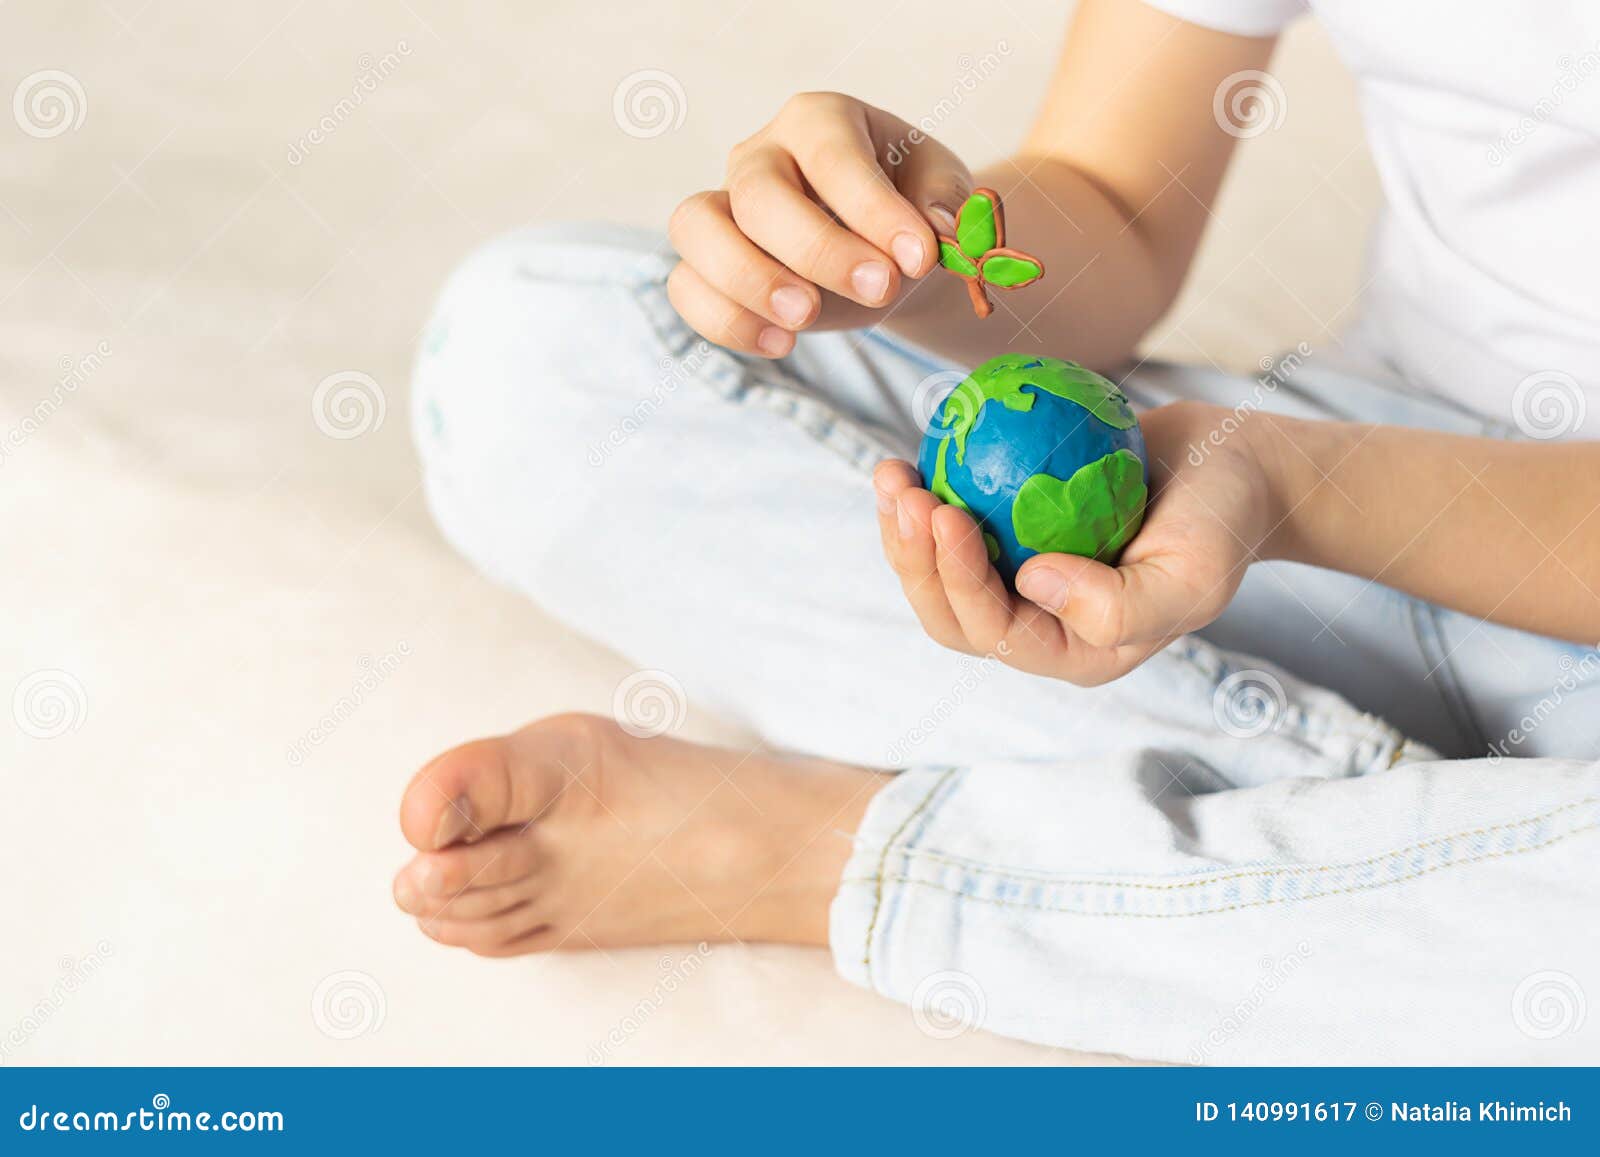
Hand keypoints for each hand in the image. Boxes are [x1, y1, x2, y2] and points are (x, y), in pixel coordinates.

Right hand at [667, 92, 972, 357]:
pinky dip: (725, 321)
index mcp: (819, 121)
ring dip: (747, 281)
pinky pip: (686, 286)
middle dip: (817, 249)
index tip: (920, 259)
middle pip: (759, 194)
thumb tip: (938, 226)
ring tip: (804, 322)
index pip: (832, 156)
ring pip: (696, 227)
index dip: (874, 209)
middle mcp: (759, 155)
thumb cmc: (908, 206)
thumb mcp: (940, 190)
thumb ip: (944, 200)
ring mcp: (722, 207)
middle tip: (877, 289)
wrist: (881, 249)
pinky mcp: (705, 263)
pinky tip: (782, 344)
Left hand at [874, 401, 1278, 685]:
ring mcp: (1023, 577)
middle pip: (950, 612)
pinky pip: (959, 521)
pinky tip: (914, 453)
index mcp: (1075, 650)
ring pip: (941, 571)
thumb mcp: (1196, 576)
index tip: (946, 509)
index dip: (955, 579)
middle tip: (903, 489)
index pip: (993, 632)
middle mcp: (1040, 623)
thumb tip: (1029, 585)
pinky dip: (931, 492)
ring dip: (905, 529)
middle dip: (913, 559)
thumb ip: (1121, 608)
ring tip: (892, 473)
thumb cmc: (1224, 521)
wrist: (1233, 467)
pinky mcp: (1015, 530)